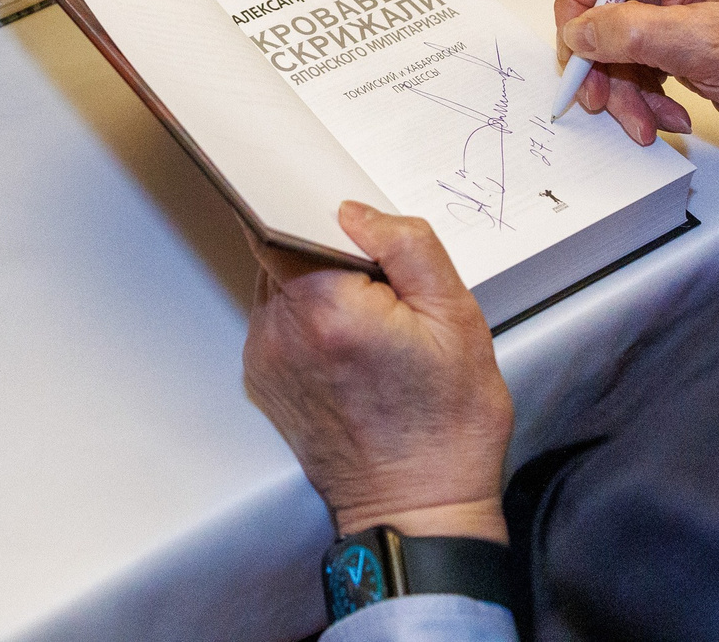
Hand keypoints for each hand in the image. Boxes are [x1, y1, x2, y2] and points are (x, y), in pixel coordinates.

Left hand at [242, 203, 512, 544]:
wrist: (419, 508)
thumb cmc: (447, 426)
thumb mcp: (456, 319)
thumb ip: (407, 246)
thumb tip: (355, 211)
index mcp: (326, 309)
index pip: (287, 220)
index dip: (316, 211)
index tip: (347, 224)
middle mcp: (281, 332)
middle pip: (281, 249)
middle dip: (324, 251)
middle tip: (378, 287)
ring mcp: (264, 359)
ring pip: (276, 283)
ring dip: (312, 285)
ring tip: (367, 321)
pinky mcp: (261, 380)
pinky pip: (275, 321)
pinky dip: (305, 319)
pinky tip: (347, 345)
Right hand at [554, 0, 718, 149]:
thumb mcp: (705, 43)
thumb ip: (633, 33)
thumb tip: (578, 30)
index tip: (578, 45)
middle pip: (597, 8)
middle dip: (598, 60)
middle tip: (605, 101)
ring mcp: (669, 9)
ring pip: (610, 45)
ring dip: (621, 89)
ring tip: (647, 121)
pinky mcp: (674, 42)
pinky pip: (633, 66)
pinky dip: (641, 96)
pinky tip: (667, 115)